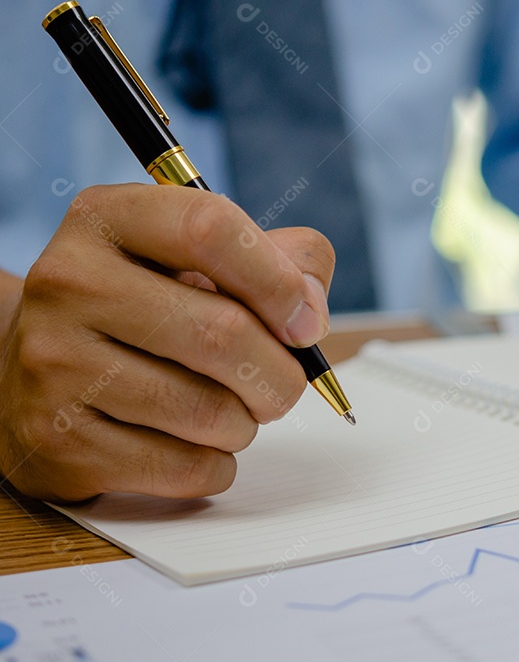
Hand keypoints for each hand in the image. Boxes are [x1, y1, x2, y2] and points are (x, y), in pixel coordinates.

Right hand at [0, 184, 333, 501]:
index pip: (211, 228)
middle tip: (281, 385)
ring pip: (209, 411)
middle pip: (221, 333)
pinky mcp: (57, 440)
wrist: (42, 379)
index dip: (278, 281)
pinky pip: (185, 467)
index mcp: (110, 219)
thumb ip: (284, 261)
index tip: (304, 323)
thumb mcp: (208, 262)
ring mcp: (54, 362)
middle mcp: (70, 281)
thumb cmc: (151, 313)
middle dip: (279, 374)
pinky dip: (216, 465)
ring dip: (246, 423)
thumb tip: (308, 314)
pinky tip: (193, 444)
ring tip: (226, 410)